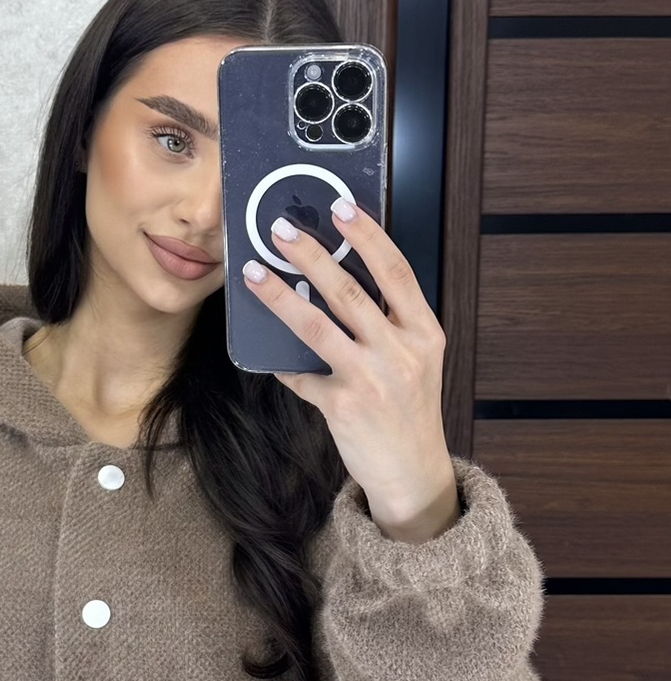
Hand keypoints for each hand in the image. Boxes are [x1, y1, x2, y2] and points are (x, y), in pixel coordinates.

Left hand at [242, 199, 459, 540]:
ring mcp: (372, 379)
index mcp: (425, 332)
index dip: (367, 235)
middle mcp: (401, 352)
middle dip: (311, 254)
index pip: (396, 271)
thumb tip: (334, 282)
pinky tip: (263, 352)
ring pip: (317, 325)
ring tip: (254, 272)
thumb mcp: (415, 361)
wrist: (413, 473)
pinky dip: (280, 363)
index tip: (340, 206)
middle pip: (350, 291)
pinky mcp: (343, 406)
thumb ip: (387, 324)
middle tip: (280, 229)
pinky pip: (300, 375)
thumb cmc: (409, 411)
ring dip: (280, 295)